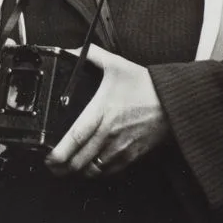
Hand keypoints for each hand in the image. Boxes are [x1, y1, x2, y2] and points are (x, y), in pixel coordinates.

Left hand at [44, 44, 169, 178]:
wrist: (174, 102)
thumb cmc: (145, 85)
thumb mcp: (116, 64)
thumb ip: (91, 55)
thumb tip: (71, 49)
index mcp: (102, 111)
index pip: (76, 137)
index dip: (59, 152)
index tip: (48, 158)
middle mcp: (110, 133)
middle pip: (81, 159)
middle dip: (62, 168)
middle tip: (51, 166)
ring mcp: (122, 147)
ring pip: (95, 169)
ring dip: (78, 172)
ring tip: (67, 169)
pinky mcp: (133, 155)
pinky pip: (111, 171)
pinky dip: (98, 173)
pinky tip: (90, 168)